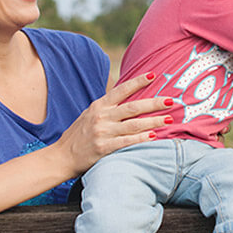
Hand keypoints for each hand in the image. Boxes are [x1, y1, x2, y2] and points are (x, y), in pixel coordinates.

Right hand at [54, 73, 172, 174]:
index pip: (122, 90)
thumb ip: (108, 106)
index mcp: (99, 105)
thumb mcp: (90, 114)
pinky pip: (127, 142)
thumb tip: (128, 94)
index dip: (138, 82)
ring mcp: (103, 132)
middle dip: (154, 103)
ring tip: (168, 119)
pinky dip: (142, 139)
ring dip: (153, 122)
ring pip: (134, 125)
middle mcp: (102, 117)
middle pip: (133, 107)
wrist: (61, 157)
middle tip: (171, 101)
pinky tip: (154, 136)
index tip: (154, 75)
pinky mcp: (103, 148)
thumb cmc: (79, 134)